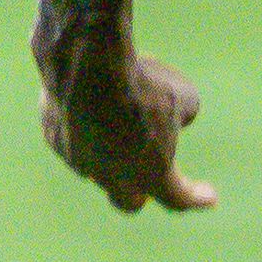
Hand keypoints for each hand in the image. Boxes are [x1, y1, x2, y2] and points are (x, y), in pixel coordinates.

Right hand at [33, 31, 216, 210]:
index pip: (177, 198)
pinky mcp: (53, 136)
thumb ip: (181, 115)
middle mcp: (110, 176)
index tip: (209, 197)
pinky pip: (72, 139)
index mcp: (150, 173)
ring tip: (120, 115)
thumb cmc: (143, 81)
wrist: (87, 61)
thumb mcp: (183, 96)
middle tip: (153, 177)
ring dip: (111, 152)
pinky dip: (85, 128)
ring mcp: (77, 159)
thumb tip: (170, 118)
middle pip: (128, 200)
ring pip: (96, 166)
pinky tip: (89, 102)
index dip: (195, 197)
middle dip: (141, 191)